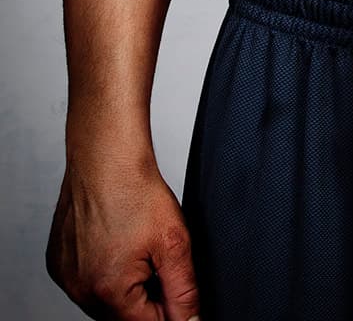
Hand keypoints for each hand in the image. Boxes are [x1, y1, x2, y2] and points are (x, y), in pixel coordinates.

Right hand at [45, 155, 201, 319]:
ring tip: (137, 249)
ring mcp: (66, 278)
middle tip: (158, 262)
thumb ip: (184, 292)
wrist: (105, 156)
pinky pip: (85, 284)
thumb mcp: (174, 243)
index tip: (176, 288)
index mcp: (109, 291)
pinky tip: (116, 245)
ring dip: (124, 289)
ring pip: (103, 303)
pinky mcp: (57, 264)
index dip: (169, 311)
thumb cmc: (135, 189)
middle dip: (146, 300)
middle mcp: (81, 289)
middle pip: (123, 317)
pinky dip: (103, 275)